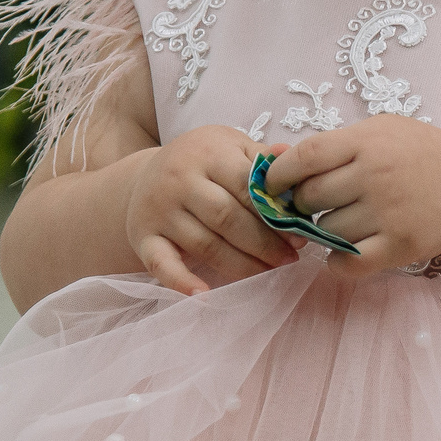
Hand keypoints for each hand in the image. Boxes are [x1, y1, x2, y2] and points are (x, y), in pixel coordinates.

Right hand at [121, 126, 300, 294]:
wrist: (148, 173)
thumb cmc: (203, 162)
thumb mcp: (232, 146)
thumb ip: (262, 158)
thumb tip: (292, 159)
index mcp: (207, 153)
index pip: (246, 187)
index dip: (274, 215)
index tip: (297, 237)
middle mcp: (179, 179)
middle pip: (227, 218)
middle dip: (263, 243)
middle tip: (289, 258)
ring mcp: (159, 209)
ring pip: (205, 245)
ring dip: (241, 265)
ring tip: (268, 271)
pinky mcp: (143, 236)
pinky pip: (161, 263)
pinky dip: (180, 281)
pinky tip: (203, 294)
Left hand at [260, 114, 440, 277]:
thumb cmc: (419, 156)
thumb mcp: (380, 132)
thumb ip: (333, 144)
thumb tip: (274, 158)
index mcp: (367, 142)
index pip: (305, 156)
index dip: (279, 174)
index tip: (272, 185)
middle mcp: (376, 174)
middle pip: (311, 197)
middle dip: (303, 205)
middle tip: (314, 206)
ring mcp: (388, 211)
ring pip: (327, 231)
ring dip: (324, 233)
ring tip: (342, 224)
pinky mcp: (400, 244)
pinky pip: (349, 262)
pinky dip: (338, 262)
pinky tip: (345, 253)